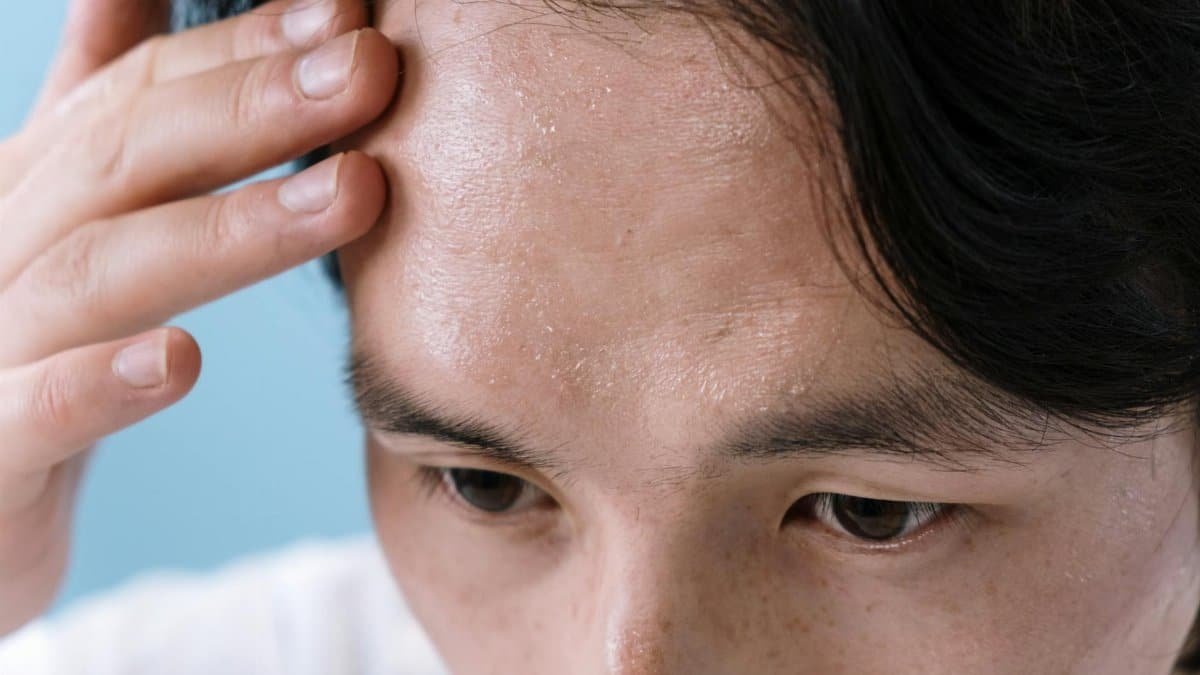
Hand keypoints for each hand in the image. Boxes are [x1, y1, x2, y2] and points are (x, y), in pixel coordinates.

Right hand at [0, 0, 397, 635]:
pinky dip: (101, 384)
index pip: (140, 95)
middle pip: (127, 159)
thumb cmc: (22, 344)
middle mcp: (4, 247)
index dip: (245, 51)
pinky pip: (36, 413)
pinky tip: (181, 360)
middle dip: (254, 107)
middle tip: (371, 68)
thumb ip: (95, 109)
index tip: (350, 18)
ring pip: (100, 272)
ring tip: (353, 192)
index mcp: (35, 189)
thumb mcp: (60, 213)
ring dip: (229, 229)